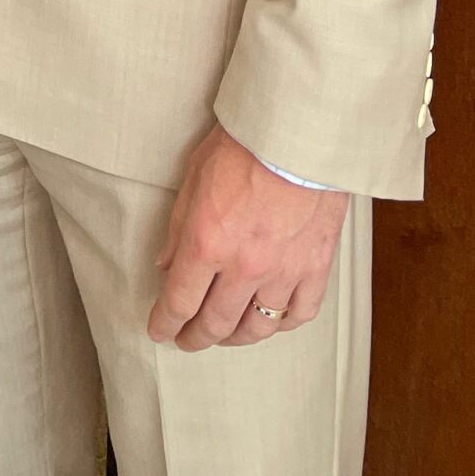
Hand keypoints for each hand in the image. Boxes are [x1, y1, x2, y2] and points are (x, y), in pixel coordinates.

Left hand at [149, 124, 347, 350]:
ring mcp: (283, 272)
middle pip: (216, 323)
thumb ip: (178, 228)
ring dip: (236, 338)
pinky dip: (282, 324)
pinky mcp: (315, 268)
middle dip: (196, 337)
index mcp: (207, 243)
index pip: (179, 301)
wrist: (297, 134)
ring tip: (225, 336)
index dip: (165, 322)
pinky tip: (270, 320)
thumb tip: (166, 265)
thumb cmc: (242, 146)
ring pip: (257, 327)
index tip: (159, 331)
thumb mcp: (194, 178)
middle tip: (187, 341)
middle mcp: (244, 267)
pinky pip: (298, 314)